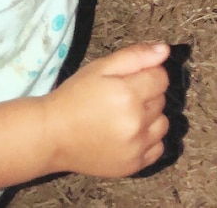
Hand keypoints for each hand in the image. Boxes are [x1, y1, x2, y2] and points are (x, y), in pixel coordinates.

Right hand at [44, 43, 170, 177]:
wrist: (52, 135)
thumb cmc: (75, 96)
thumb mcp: (100, 67)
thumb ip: (136, 56)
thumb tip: (165, 51)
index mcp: (128, 94)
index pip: (161, 78)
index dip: (148, 74)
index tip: (131, 79)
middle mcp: (136, 123)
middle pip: (161, 100)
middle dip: (147, 95)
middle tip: (122, 97)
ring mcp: (135, 147)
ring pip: (163, 124)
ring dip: (151, 118)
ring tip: (126, 116)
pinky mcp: (133, 166)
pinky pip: (158, 148)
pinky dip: (149, 140)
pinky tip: (130, 134)